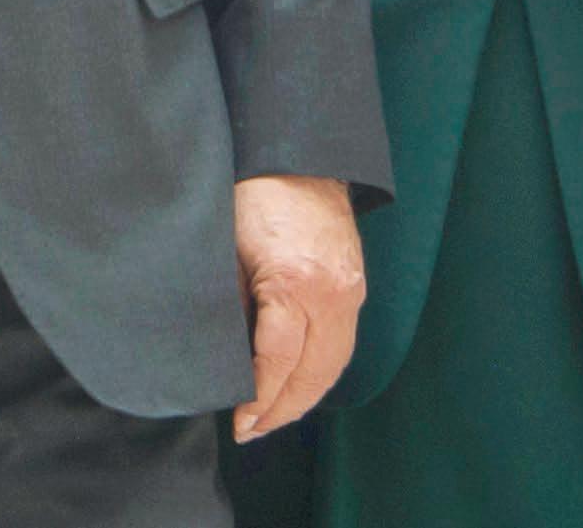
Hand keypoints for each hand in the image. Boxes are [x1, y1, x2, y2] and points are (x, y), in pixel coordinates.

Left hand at [232, 174, 363, 440]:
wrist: (298, 152)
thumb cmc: (253, 193)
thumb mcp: (228, 250)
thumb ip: (232, 304)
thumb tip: (226, 358)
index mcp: (295, 281)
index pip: (278, 362)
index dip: (258, 399)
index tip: (239, 421)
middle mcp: (332, 293)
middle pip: (312, 375)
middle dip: (281, 410)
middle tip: (250, 430)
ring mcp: (350, 290)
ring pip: (333, 366)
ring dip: (304, 397)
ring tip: (272, 415)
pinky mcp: (356, 284)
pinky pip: (342, 343)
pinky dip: (321, 371)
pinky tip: (298, 382)